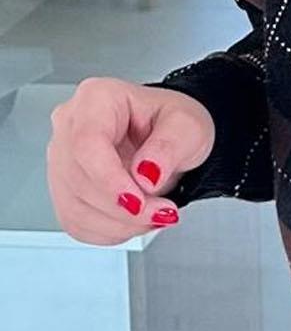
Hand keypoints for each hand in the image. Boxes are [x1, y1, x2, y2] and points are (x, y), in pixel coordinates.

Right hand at [46, 77, 214, 242]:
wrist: (171, 139)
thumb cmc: (174, 124)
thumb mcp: (189, 126)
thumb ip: (169, 146)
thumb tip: (144, 175)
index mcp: (97, 98)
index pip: (87, 144)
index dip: (110, 180)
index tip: (139, 201)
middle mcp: (71, 125)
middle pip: (78, 180)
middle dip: (122, 209)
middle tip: (161, 211)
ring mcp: (62, 158)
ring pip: (74, 207)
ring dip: (118, 223)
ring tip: (153, 214)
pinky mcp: (65, 189)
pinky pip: (75, 222)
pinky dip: (108, 231)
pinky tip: (133, 220)